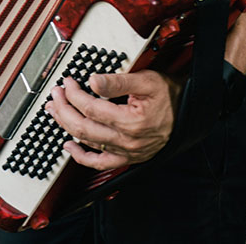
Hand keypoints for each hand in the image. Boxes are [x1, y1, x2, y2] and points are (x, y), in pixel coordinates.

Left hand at [45, 70, 182, 170]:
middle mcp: (128, 141)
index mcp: (132, 121)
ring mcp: (127, 152)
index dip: (74, 94)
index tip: (67, 83)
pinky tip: (69, 146)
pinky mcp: (128, 157)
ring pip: (87, 142)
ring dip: (67, 126)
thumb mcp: (146, 81)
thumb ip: (117, 82)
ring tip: (56, 111)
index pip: (91, 108)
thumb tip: (92, 81)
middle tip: (56, 94)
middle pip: (83, 127)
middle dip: (64, 109)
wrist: (189, 112)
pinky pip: (100, 163)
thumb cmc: (170, 96)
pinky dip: (81, 157)